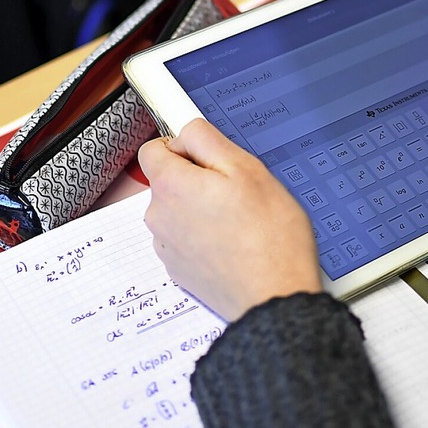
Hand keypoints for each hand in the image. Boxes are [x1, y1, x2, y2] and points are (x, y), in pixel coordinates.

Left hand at [138, 118, 321, 320]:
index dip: (183, 147)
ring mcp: (167, 247)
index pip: (154, 148)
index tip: (209, 159)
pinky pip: (185, 240)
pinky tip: (233, 245)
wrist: (273, 296)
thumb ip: (207, 140)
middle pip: (168, 182)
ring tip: (240, 223)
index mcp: (171, 186)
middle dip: (197, 181)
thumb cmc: (269, 237)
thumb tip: (185, 131)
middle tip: (237, 194)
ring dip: (201, 210)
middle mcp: (159, 217)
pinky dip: (203, 237)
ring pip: (179, 212)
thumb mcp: (247, 169)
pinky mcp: (178, 270)